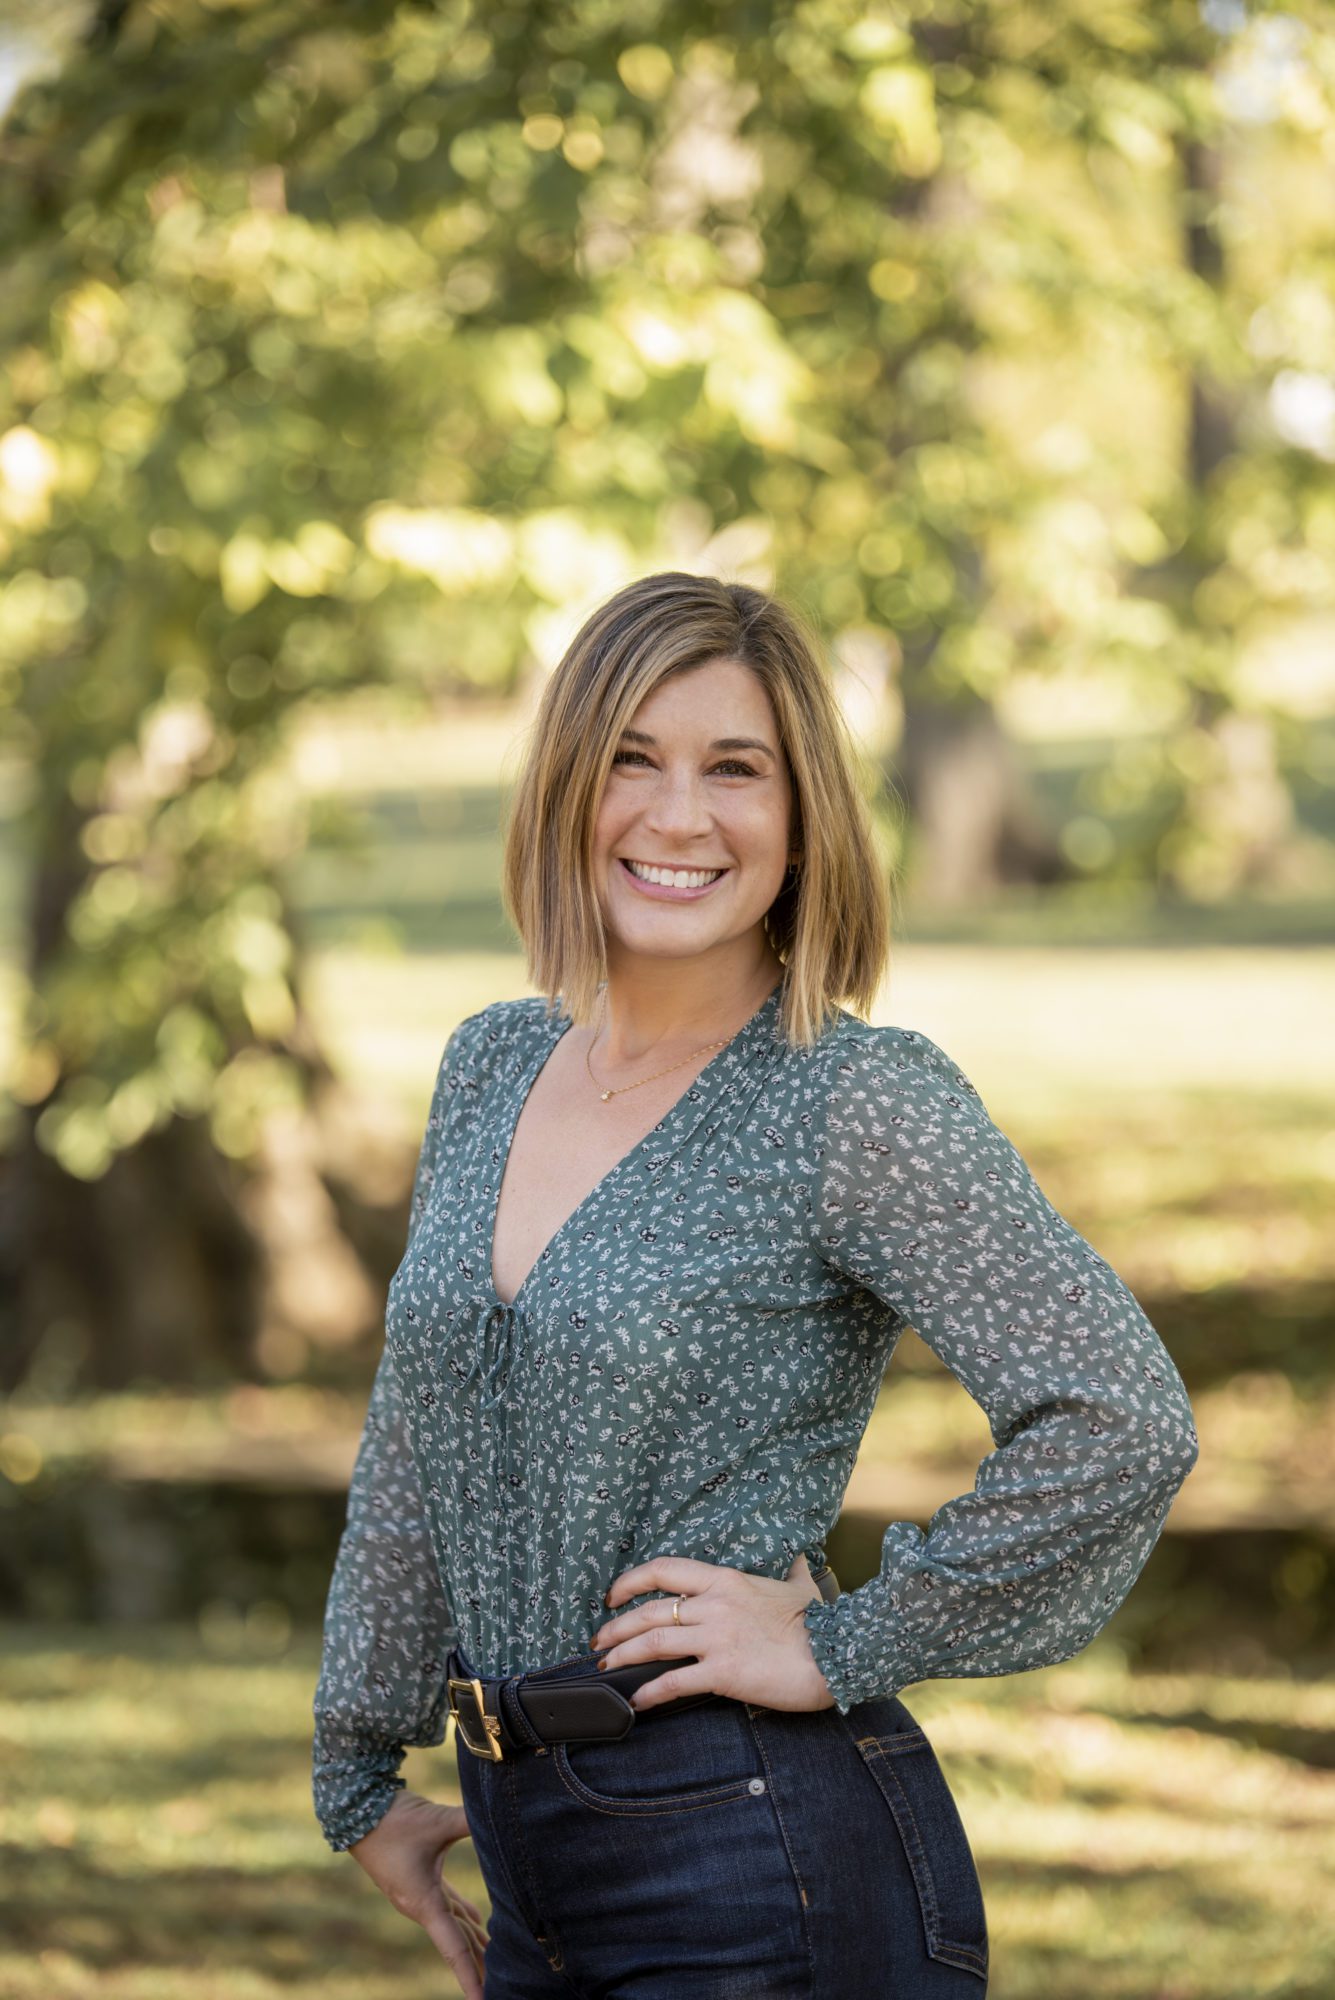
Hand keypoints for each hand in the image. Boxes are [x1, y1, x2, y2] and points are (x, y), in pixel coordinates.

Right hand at [348, 1789, 487, 1998]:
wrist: (356, 1808)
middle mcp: (420, 1905)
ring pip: (453, 1924)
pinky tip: (478, 1919)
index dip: (470, 1976)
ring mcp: (418, 1893)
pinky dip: (463, 1914)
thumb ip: (471, 1820)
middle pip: (458, 1942)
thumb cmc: (395, 1819)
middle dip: (480, 1963)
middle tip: (506, 1983)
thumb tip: (503, 1812)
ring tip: (498, 1957)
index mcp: (423, 1902)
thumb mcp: (436, 1821)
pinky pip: (446, 1904)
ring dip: (475, 1940)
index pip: (454, 1948)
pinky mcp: (419, 1877)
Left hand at [590, 1552, 836, 1715]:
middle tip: (598, 1641)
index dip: (631, 1581)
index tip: (613, 1594)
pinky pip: (674, 1683)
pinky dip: (649, 1692)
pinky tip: (636, 1702)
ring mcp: (717, 1639)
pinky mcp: (723, 1673)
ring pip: (653, 1642)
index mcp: (727, 1581)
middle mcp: (715, 1605)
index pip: (665, 1570)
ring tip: (606, 1668)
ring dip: (623, 1655)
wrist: (839, 1652)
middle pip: (649, 1611)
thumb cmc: (822, 1622)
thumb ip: (793, 1570)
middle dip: (616, 1627)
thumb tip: (800, 1557)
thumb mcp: (802, 1588)